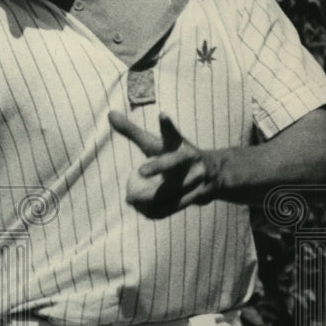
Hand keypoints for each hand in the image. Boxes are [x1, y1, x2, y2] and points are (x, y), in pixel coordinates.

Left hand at [108, 111, 224, 218]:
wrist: (216, 173)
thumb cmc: (175, 153)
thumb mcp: (156, 143)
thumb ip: (133, 131)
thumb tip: (109, 114)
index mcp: (179, 143)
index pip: (172, 132)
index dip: (167, 125)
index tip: (162, 115)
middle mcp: (191, 158)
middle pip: (174, 162)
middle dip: (159, 166)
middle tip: (140, 171)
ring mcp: (198, 177)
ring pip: (172, 190)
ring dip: (150, 197)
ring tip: (131, 199)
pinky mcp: (200, 195)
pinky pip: (175, 206)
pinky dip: (158, 210)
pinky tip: (143, 211)